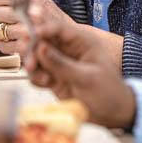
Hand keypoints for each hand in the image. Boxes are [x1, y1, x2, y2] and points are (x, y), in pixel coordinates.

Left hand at [0, 0, 71, 56]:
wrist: (66, 37)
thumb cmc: (48, 16)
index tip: (7, 6)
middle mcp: (29, 10)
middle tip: (9, 20)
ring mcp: (28, 30)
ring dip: (0, 33)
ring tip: (11, 31)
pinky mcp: (25, 48)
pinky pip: (2, 46)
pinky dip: (5, 45)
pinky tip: (14, 41)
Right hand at [17, 1, 132, 128]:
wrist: (112, 114)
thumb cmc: (108, 92)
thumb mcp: (87, 77)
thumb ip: (62, 64)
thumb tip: (40, 48)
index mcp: (82, 41)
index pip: (58, 28)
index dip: (42, 28)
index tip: (28, 35)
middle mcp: (68, 49)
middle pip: (42, 39)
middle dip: (32, 47)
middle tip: (29, 61)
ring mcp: (59, 63)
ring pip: (36, 56)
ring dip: (32, 63)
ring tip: (39, 75)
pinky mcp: (53, 78)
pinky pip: (37, 73)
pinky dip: (36, 77)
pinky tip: (45, 84)